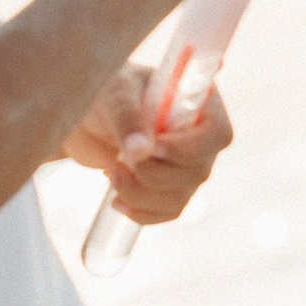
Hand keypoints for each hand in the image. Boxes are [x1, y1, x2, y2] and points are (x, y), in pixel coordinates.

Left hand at [63, 70, 232, 223]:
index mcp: (199, 103)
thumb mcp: (116, 95)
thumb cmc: (108, 93)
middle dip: (153, 173)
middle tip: (120, 159)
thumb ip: (128, 118)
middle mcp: (200, 136)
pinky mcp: (170, 187)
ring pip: (180, 197)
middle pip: (198, 172)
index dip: (188, 148)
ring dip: (141, 194)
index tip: (153, 148)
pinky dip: (141, 212)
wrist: (88, 118)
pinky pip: (169, 211)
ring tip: (111, 173)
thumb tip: (142, 151)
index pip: (217, 134)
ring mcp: (188, 165)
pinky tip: (117, 200)